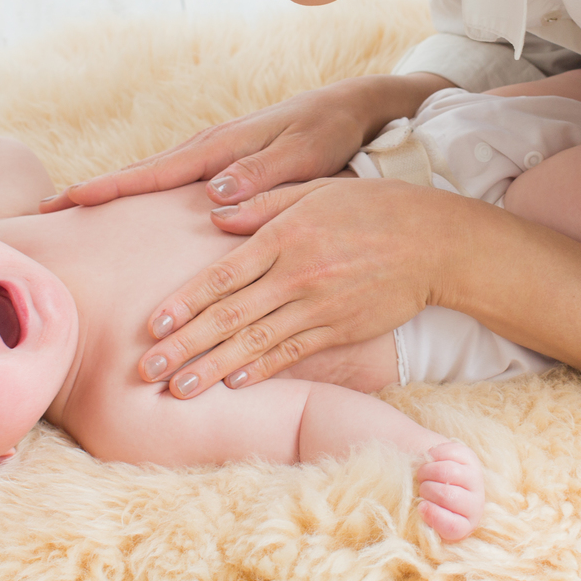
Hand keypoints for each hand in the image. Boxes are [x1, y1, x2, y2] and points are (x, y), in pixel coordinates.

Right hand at [38, 72, 449, 211]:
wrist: (355, 106)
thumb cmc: (333, 132)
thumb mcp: (306, 155)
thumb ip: (264, 174)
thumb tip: (215, 196)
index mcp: (223, 147)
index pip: (154, 172)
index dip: (109, 189)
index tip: (66, 203)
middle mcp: (211, 148)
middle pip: (140, 173)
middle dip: (94, 191)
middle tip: (45, 212)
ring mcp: (216, 153)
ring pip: (154, 176)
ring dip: (116, 192)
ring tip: (76, 212)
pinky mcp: (227, 161)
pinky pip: (175, 180)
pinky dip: (147, 190)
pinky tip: (136, 210)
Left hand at [139, 178, 461, 397]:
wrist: (434, 241)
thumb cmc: (372, 208)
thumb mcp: (315, 190)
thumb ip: (263, 204)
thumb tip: (215, 214)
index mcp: (284, 236)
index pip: (222, 275)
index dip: (184, 303)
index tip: (153, 325)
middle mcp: (296, 275)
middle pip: (229, 316)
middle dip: (184, 346)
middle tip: (146, 370)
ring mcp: (318, 307)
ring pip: (254, 343)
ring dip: (212, 369)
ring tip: (178, 389)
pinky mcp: (340, 328)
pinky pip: (292, 353)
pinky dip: (261, 370)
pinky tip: (234, 384)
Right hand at [416, 440, 484, 540]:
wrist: (438, 481)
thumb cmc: (428, 503)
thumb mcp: (425, 518)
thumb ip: (423, 519)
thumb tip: (421, 507)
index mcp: (465, 525)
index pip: (453, 527)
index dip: (432, 516)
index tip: (420, 507)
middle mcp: (475, 503)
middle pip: (448, 496)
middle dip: (426, 490)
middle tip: (421, 488)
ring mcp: (475, 478)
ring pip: (448, 472)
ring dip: (427, 471)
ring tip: (423, 475)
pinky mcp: (470, 457)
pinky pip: (450, 453)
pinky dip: (433, 455)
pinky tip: (430, 461)